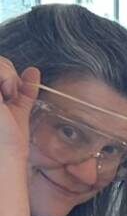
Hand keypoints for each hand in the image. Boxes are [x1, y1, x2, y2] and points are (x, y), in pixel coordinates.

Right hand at [0, 58, 38, 175]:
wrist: (7, 150)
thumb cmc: (9, 136)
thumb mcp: (18, 107)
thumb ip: (24, 90)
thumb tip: (33, 71)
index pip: (0, 64)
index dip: (9, 74)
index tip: (13, 94)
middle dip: (9, 74)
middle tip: (11, 95)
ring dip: (7, 77)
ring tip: (7, 96)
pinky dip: (5, 78)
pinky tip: (4, 96)